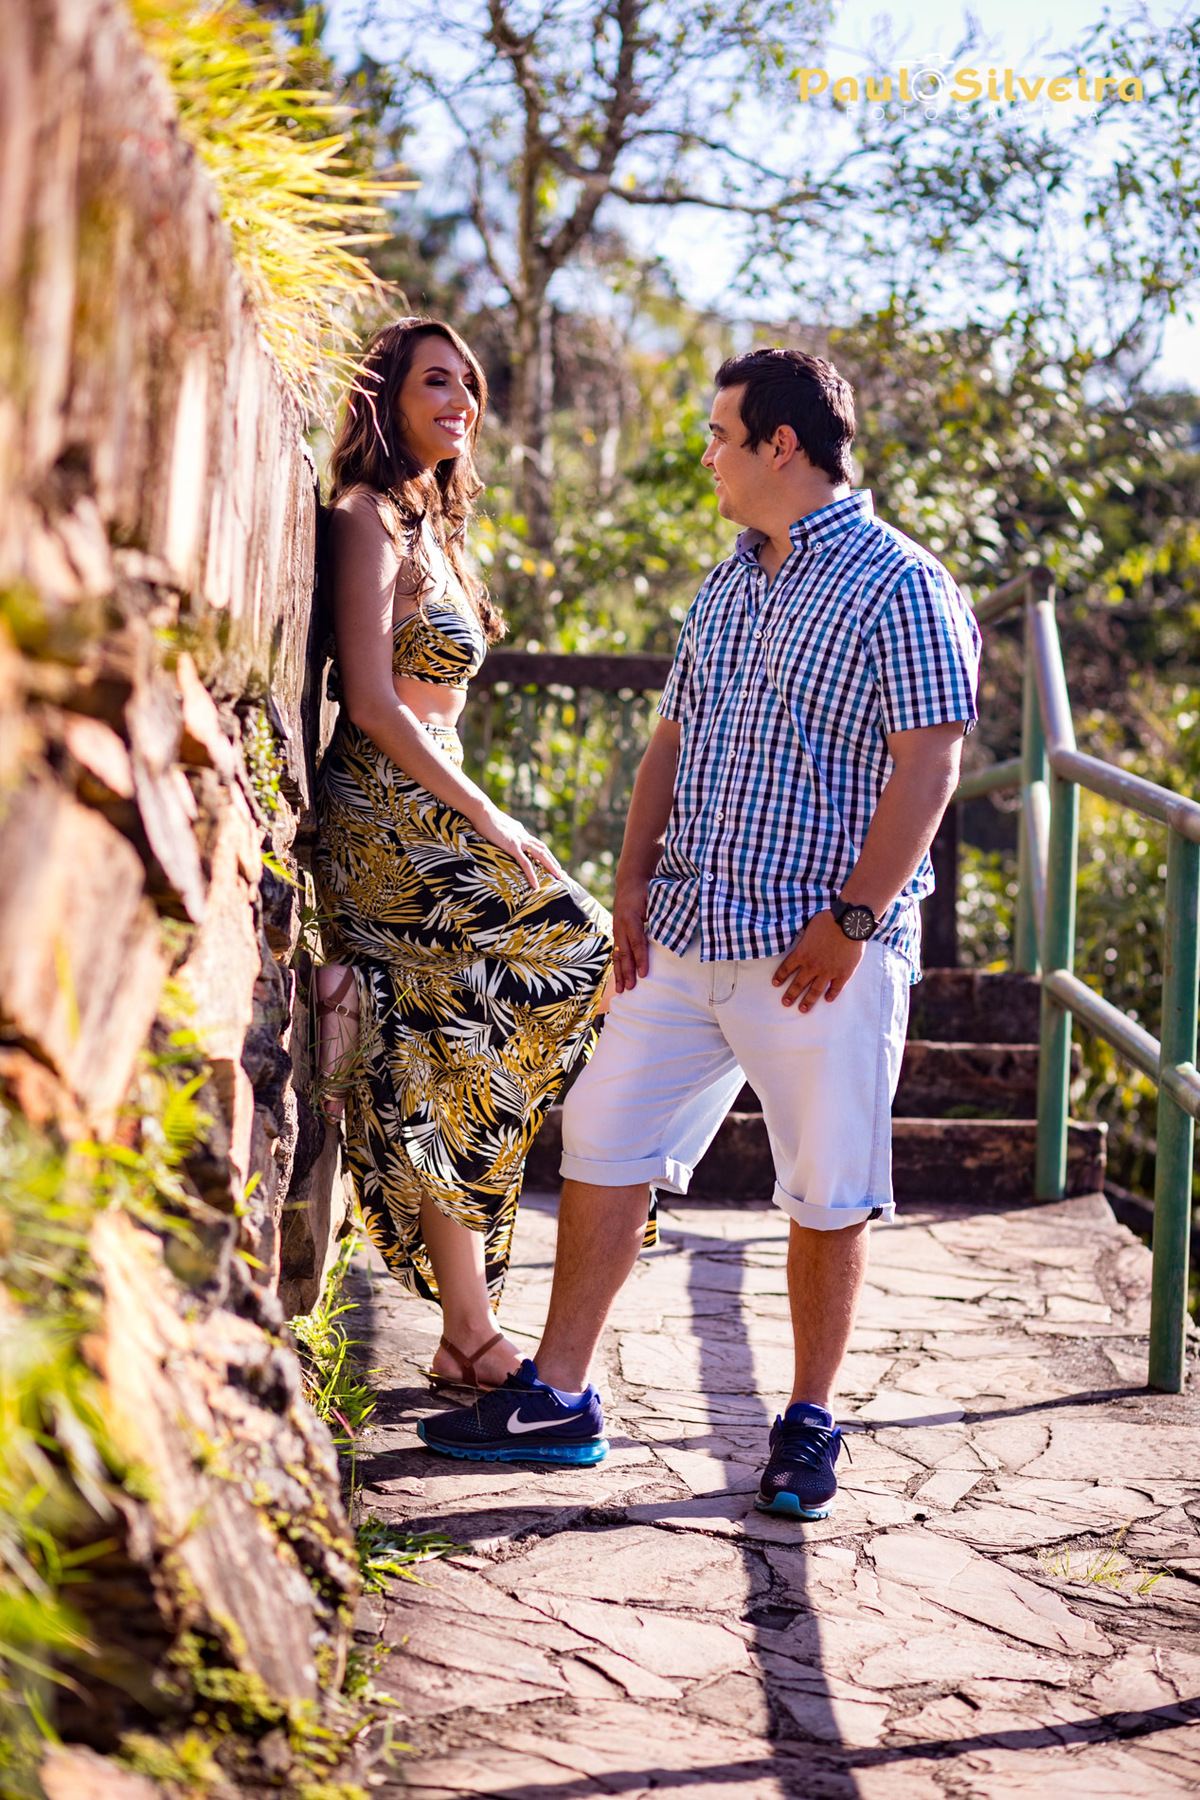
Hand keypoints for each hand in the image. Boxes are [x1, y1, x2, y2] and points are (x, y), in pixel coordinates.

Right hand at [475, 804, 562, 889]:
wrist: (482, 812)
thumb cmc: (485, 818)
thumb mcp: (499, 826)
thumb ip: (506, 831)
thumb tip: (505, 834)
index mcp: (521, 831)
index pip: (537, 844)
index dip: (546, 853)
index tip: (552, 862)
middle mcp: (523, 835)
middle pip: (543, 849)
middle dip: (553, 861)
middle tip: (561, 872)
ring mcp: (519, 841)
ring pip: (540, 855)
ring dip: (551, 866)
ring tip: (559, 877)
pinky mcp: (512, 847)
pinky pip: (525, 863)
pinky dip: (532, 875)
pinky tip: (535, 885)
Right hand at [612, 876, 649, 991]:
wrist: (630, 881)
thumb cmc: (647, 890)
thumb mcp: (655, 900)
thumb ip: (660, 916)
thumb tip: (669, 935)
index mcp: (630, 917)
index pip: (637, 942)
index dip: (641, 959)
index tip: (644, 974)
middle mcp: (620, 925)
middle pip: (624, 952)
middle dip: (627, 972)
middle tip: (631, 988)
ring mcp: (616, 929)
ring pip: (617, 955)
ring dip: (619, 973)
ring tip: (621, 990)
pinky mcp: (616, 932)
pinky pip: (616, 952)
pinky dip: (618, 966)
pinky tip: (619, 978)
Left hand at [772, 911, 863, 1010]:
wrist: (849, 923)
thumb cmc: (829, 920)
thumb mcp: (808, 925)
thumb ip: (803, 936)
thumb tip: (799, 939)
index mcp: (802, 953)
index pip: (786, 968)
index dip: (780, 977)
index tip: (775, 984)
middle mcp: (813, 966)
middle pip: (798, 984)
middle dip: (791, 995)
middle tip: (785, 1003)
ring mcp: (828, 971)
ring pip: (815, 991)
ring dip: (808, 1001)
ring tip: (802, 1009)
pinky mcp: (843, 973)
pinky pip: (835, 988)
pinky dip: (831, 995)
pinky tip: (827, 999)